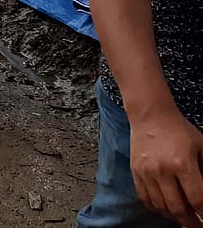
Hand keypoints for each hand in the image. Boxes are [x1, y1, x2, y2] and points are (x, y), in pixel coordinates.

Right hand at [130, 110, 202, 226]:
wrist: (150, 116)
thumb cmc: (180, 130)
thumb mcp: (202, 148)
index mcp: (182, 163)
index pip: (197, 199)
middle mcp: (162, 170)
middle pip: (178, 208)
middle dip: (191, 222)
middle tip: (198, 226)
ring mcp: (146, 172)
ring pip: (161, 206)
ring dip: (174, 217)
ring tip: (184, 220)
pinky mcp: (136, 172)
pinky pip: (145, 198)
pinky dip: (156, 209)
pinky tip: (166, 210)